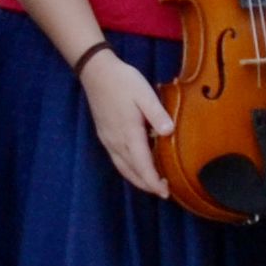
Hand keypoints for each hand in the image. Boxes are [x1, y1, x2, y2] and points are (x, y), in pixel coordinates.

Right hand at [77, 49, 176, 198]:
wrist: (96, 72)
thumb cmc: (123, 81)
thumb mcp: (144, 93)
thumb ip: (157, 114)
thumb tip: (168, 133)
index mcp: (128, 133)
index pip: (142, 165)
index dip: (153, 182)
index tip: (165, 193)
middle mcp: (116, 142)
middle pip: (131, 172)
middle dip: (147, 184)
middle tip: (164, 192)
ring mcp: (108, 140)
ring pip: (122, 168)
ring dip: (137, 179)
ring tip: (152, 183)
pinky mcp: (104, 135)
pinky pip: (117, 160)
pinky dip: (128, 169)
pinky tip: (136, 166)